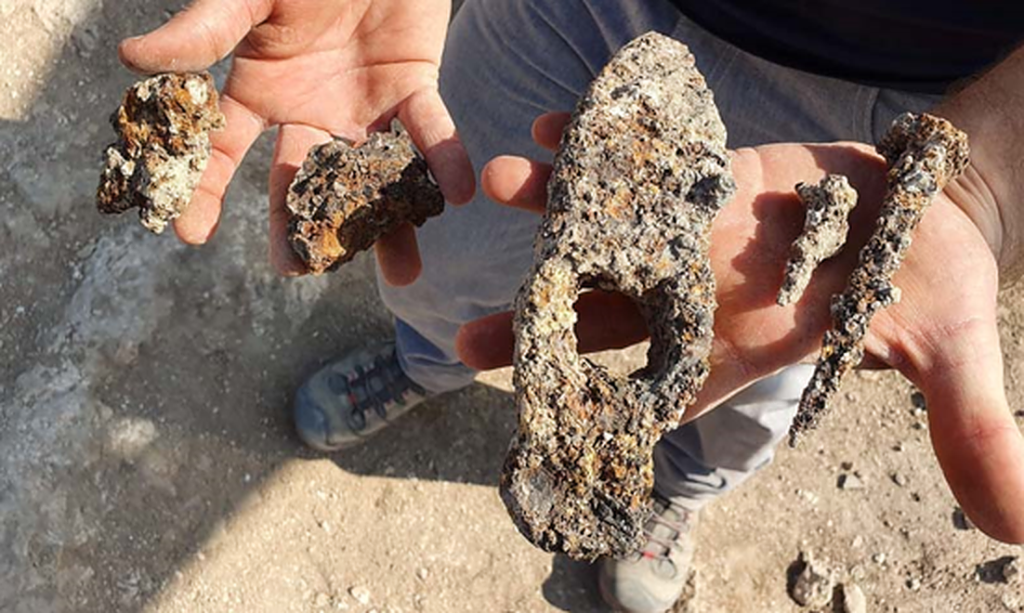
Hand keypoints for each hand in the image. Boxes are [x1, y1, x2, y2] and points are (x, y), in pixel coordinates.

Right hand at [119, 0, 473, 281]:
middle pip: (304, 183)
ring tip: (404, 275)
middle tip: (299, 272)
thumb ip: (204, 28)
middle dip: (303, 229)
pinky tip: (454, 196)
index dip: (205, 191)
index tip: (190, 234)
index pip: (225, 152)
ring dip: (389, 225)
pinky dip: (443, 160)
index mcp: (261, 92)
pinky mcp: (415, 90)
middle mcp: (311, 113)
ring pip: (372, 177)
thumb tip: (132, 56)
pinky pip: (431, 132)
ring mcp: (364, 109)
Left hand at [457, 112, 1023, 543]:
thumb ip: (967, 428)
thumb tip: (1014, 526)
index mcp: (740, 348)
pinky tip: (557, 129)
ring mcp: (697, 233)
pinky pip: (646, 163)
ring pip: (613, 230)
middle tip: (470, 341)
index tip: (546, 427)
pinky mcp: (709, 174)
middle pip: (609, 319)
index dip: (608, 412)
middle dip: (543, 327)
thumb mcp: (950, 354)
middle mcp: (702, 294)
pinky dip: (604, 146)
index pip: (662, 392)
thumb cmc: (929, 285)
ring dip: (556, 211)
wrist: (925, 207)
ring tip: (502, 184)